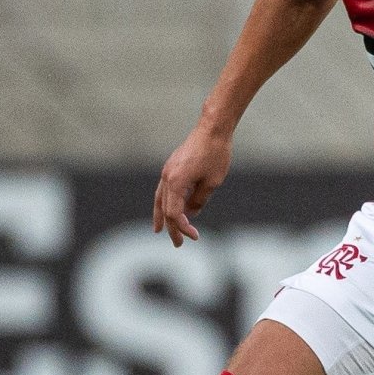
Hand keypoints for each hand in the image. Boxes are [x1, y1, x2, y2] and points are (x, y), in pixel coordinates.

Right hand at [152, 127, 232, 246]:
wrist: (212, 129)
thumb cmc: (216, 154)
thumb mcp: (212, 183)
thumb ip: (199, 200)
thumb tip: (190, 214)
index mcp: (176, 182)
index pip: (174, 213)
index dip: (183, 227)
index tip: (195, 236)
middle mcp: (167, 177)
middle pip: (165, 209)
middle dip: (171, 228)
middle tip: (178, 245)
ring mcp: (167, 171)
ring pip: (159, 199)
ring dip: (160, 216)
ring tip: (158, 230)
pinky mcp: (172, 167)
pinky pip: (164, 189)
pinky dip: (163, 202)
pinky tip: (165, 208)